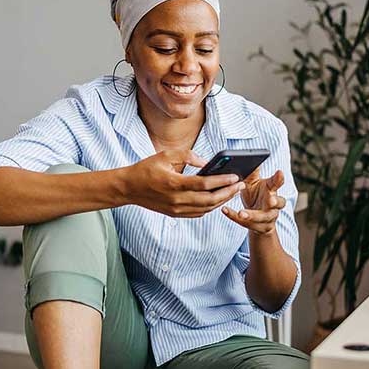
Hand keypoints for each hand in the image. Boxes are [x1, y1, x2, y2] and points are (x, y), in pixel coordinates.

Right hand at [122, 150, 245, 217]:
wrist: (129, 188)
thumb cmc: (147, 168)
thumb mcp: (165, 155)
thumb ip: (188, 156)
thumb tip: (207, 163)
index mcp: (173, 183)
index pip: (204, 184)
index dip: (222, 181)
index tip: (235, 176)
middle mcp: (176, 199)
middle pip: (209, 200)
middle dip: (228, 192)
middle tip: (240, 185)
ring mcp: (175, 209)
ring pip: (205, 209)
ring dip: (222, 201)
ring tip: (233, 191)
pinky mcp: (174, 214)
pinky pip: (198, 213)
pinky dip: (210, 207)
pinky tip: (218, 199)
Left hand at [221, 167, 285, 233]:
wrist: (257, 219)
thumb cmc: (255, 196)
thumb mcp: (252, 183)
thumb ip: (251, 173)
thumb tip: (245, 156)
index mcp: (271, 190)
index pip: (277, 183)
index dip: (279, 178)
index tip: (279, 172)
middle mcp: (274, 203)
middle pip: (278, 202)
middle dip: (275, 201)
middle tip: (271, 200)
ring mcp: (269, 217)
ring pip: (263, 217)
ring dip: (252, 215)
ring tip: (241, 213)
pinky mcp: (261, 227)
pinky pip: (249, 224)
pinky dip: (235, 218)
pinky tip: (225, 210)